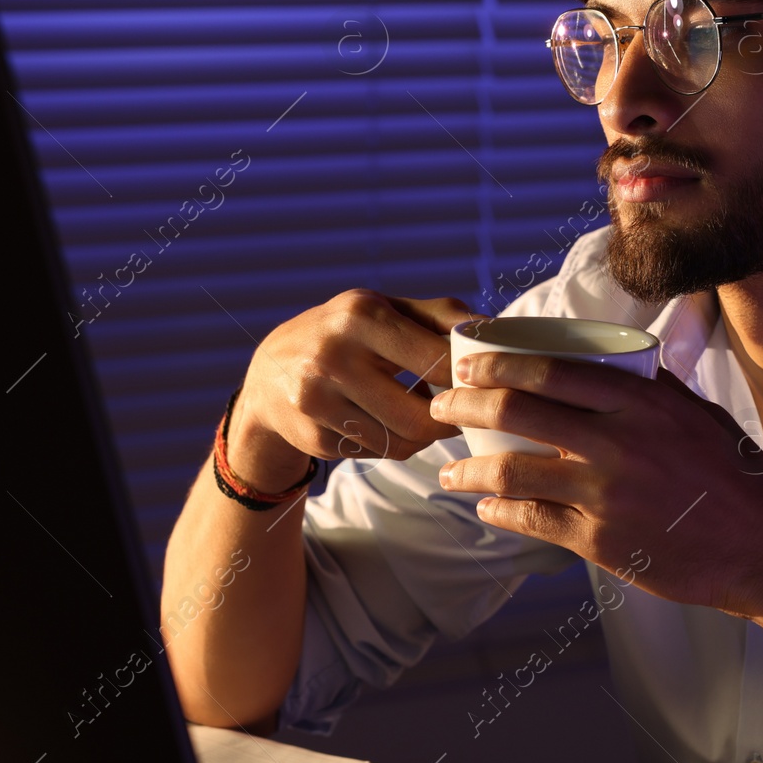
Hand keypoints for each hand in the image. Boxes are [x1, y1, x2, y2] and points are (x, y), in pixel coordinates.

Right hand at [228, 290, 481, 488]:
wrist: (268, 374)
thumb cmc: (346, 334)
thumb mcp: (384, 309)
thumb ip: (440, 315)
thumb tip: (494, 329)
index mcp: (361, 314)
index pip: (438, 360)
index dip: (468, 380)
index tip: (482, 386)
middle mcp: (333, 356)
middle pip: (421, 414)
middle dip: (450, 420)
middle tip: (461, 415)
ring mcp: (317, 400)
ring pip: (401, 441)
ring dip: (424, 435)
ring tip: (427, 416)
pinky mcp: (312, 437)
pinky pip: (378, 453)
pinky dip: (393, 443)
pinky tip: (388, 423)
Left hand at [429, 352, 762, 617]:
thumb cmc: (737, 478)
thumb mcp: (700, 416)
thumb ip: (653, 390)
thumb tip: (613, 361)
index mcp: (641, 403)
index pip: (552, 369)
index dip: (500, 362)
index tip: (471, 363)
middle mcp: (618, 443)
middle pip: (518, 410)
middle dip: (466, 403)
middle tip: (444, 405)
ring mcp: (605, 494)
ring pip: (512, 469)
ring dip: (469, 468)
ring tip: (450, 471)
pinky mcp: (600, 541)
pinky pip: (532, 520)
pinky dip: (500, 510)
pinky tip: (487, 506)